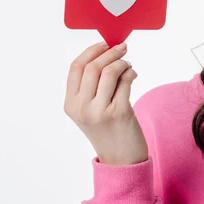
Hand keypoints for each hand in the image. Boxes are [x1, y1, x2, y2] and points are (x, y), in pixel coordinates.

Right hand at [64, 41, 148, 165]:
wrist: (121, 159)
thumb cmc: (108, 130)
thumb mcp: (89, 110)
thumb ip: (91, 86)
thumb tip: (105, 53)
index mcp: (70, 104)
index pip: (76, 67)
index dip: (91, 51)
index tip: (104, 43)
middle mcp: (82, 108)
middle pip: (93, 67)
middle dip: (109, 52)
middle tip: (122, 48)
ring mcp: (99, 111)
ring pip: (109, 72)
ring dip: (122, 62)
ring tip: (128, 65)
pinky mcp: (119, 113)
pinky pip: (125, 82)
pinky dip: (130, 73)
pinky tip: (132, 74)